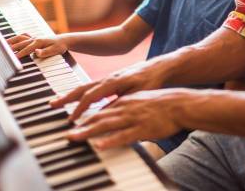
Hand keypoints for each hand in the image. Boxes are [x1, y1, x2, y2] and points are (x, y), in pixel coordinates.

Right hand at [7, 33, 67, 58]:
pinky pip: (24, 36)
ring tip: (3, 43)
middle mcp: (35, 39)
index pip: (27, 49)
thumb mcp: (55, 50)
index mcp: (39, 42)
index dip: (20, 54)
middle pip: (21, 43)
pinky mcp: (34, 38)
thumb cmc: (60, 46)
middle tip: (4, 52)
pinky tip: (13, 40)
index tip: (13, 58)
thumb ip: (45, 52)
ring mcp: (34, 38)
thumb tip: (36, 52)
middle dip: (12, 48)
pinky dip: (17, 38)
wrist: (63, 40)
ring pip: (21, 38)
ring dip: (12, 40)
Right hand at [50, 60, 167, 120]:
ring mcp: (109, 77)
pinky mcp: (112, 79)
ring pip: (86, 86)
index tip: (72, 119)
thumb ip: (122, 101)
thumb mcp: (139, 93)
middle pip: (83, 88)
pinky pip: (92, 86)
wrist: (160, 67)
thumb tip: (105, 112)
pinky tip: (78, 99)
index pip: (91, 95)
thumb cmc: (151, 80)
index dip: (81, 108)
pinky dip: (81, 93)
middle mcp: (108, 78)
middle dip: (66, 97)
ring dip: (71, 94)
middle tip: (52, 105)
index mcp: (114, 81)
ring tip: (58, 102)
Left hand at [67, 89, 192, 148]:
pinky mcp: (143, 128)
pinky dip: (111, 140)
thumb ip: (124, 107)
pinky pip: (124, 135)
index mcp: (123, 100)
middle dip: (80, 124)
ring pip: (107, 125)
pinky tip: (100, 145)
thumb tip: (112, 114)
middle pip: (98, 116)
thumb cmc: (160, 103)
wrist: (179, 103)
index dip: (84, 114)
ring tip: (74, 137)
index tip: (71, 122)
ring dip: (89, 131)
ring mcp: (133, 117)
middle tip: (66, 132)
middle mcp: (125, 107)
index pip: (99, 108)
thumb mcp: (139, 100)